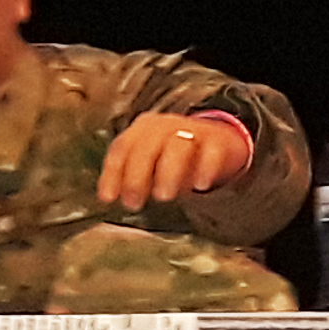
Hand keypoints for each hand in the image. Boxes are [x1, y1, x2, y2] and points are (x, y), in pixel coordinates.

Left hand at [96, 110, 253, 211]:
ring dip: (168, 172)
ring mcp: (193, 131)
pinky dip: (205, 168)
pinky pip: (212, 153)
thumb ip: (133, 178)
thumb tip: (112, 200)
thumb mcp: (151, 165)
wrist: (220, 142)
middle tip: (134, 203)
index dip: (113, 173)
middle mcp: (166, 126)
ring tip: (164, 197)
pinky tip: (200, 185)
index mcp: (143, 129)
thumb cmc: (175, 159)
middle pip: (147, 146)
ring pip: (178, 146)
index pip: (122, 147)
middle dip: (137, 176)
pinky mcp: (218, 141)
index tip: (109, 198)